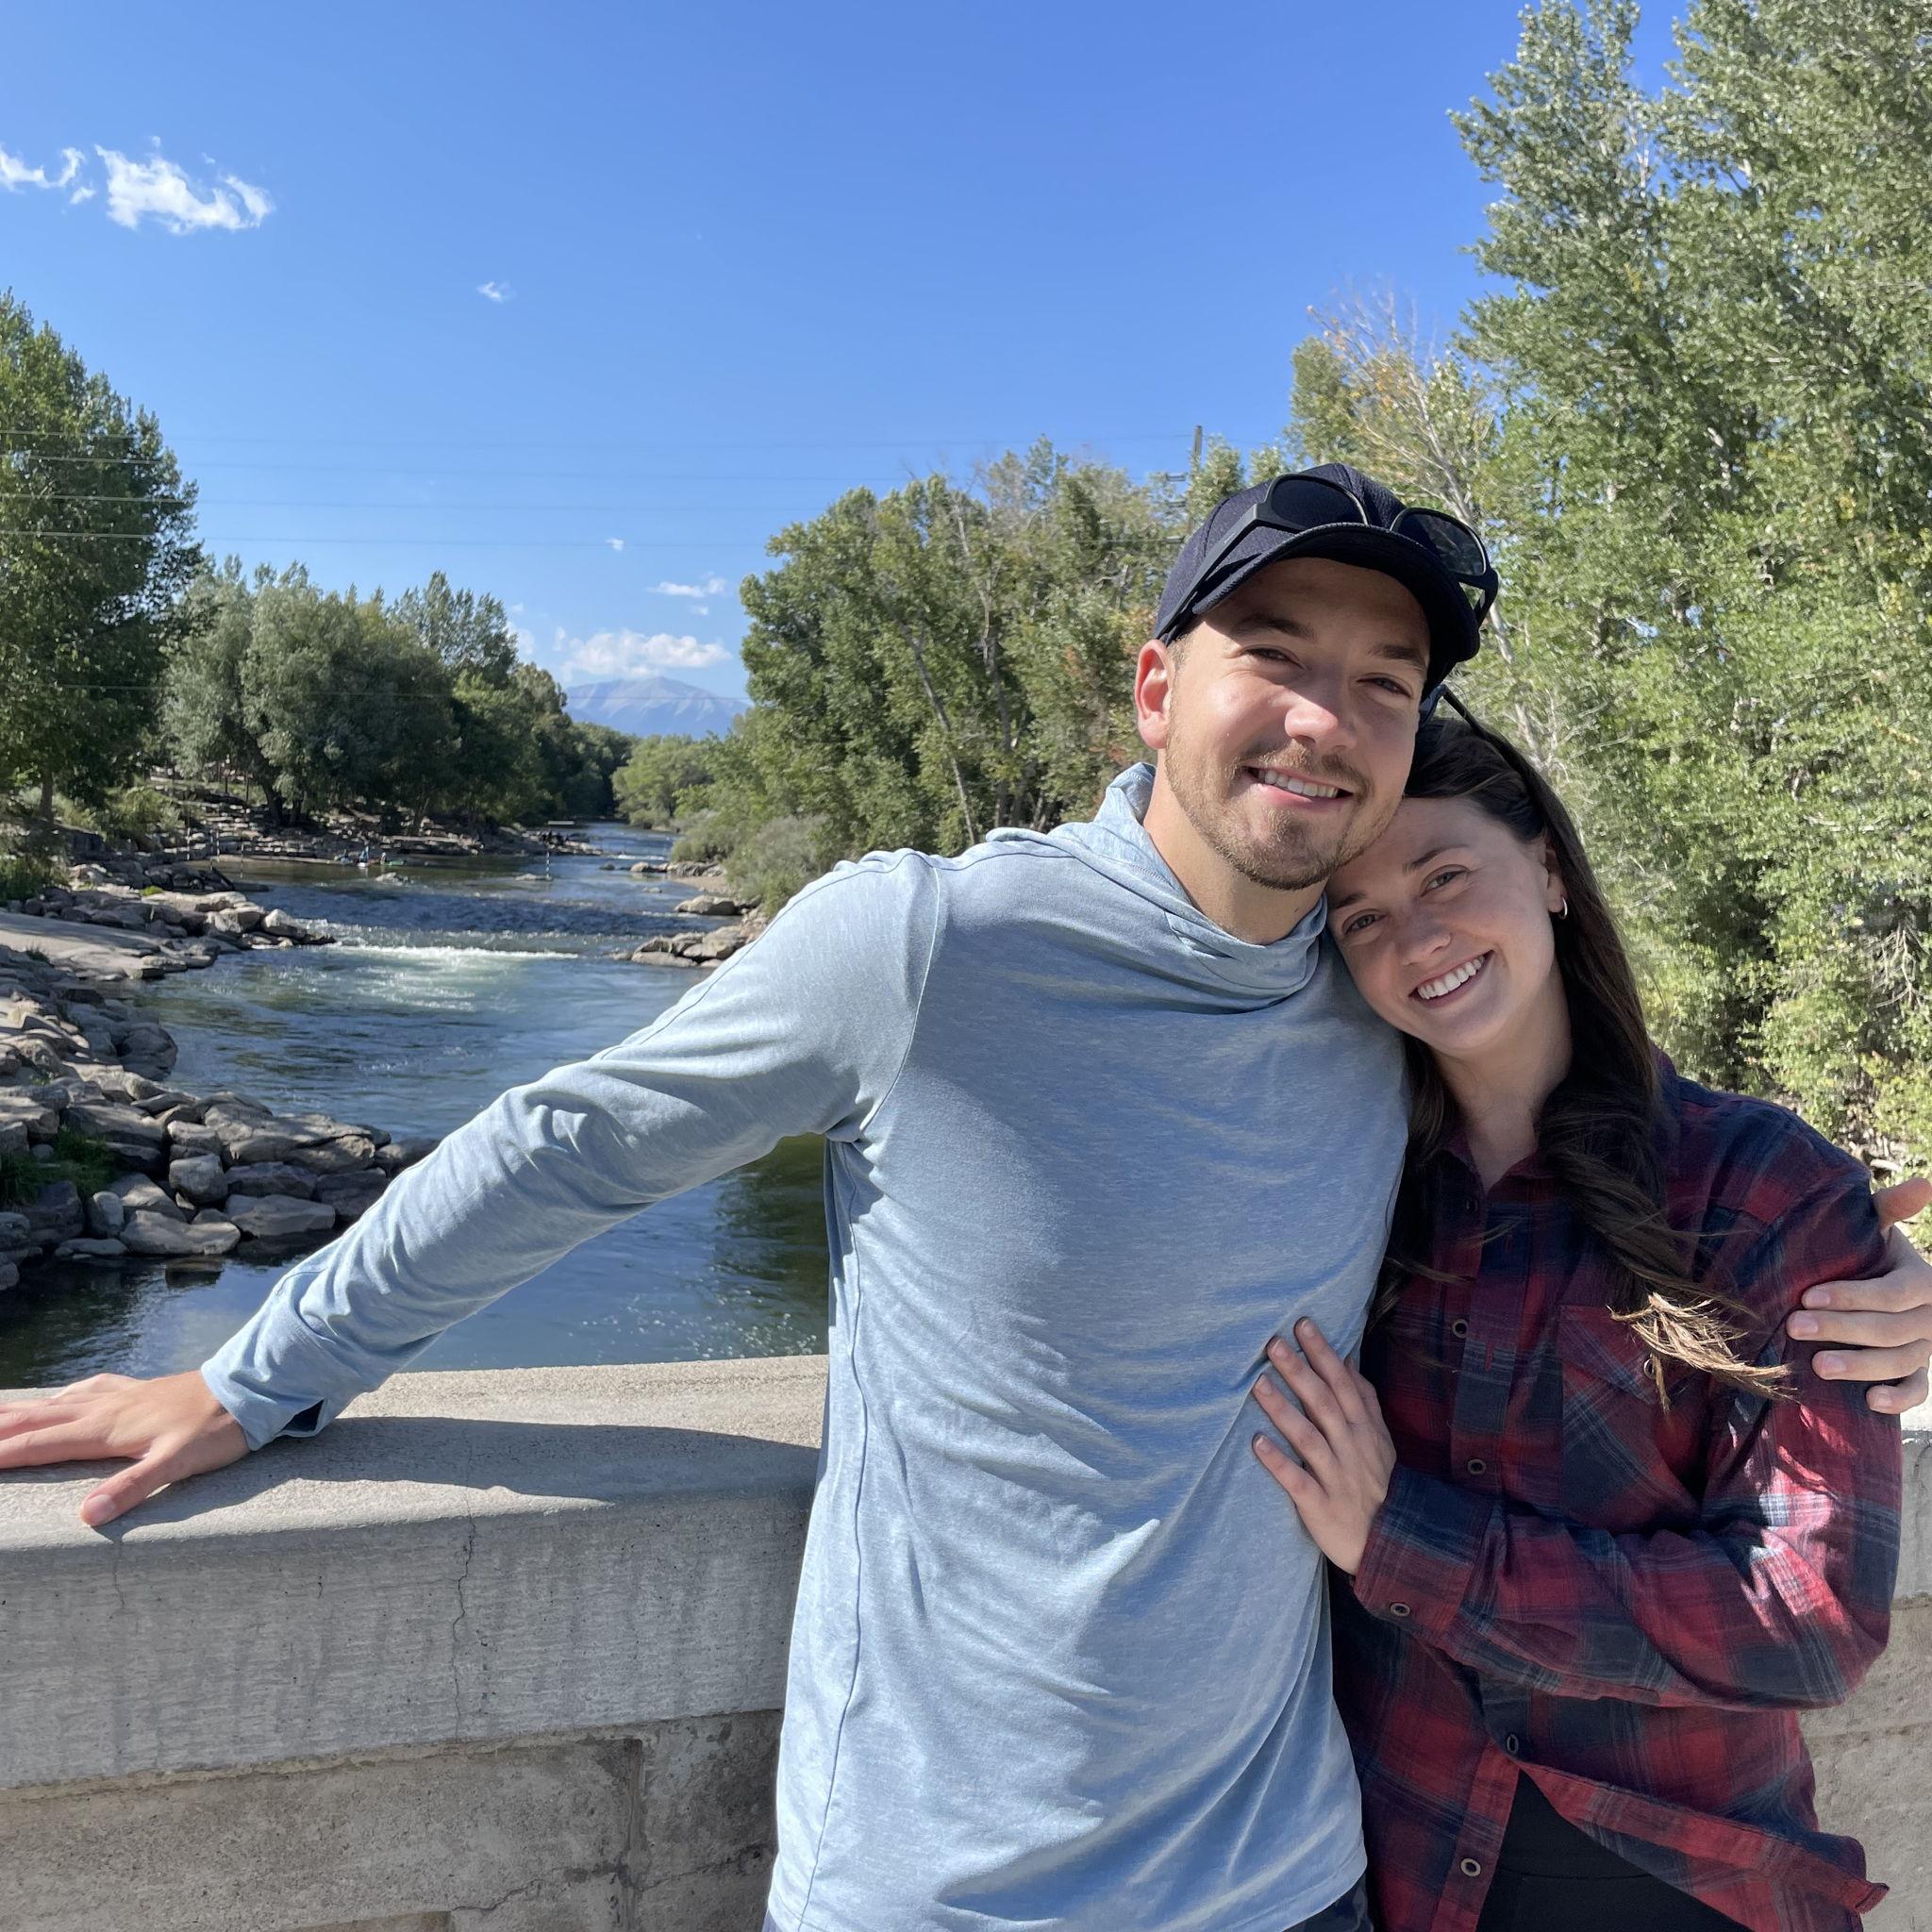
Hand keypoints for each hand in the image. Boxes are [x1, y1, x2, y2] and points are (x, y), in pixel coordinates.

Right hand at [0, 1369, 247, 1526]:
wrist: (248, 1388)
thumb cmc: (215, 1430)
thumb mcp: (178, 1465)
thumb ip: (132, 1489)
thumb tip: (86, 1517)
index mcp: (104, 1430)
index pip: (36, 1444)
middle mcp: (102, 1409)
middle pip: (34, 1420)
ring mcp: (118, 1396)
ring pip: (54, 1403)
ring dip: (17, 1412)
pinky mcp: (135, 1390)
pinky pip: (84, 1391)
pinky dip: (58, 1397)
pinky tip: (58, 1398)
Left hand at [1249, 1317, 1394, 1574]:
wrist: (1393, 1546)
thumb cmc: (1377, 1485)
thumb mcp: (1380, 1441)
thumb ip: (1364, 1401)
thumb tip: (1348, 1360)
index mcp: (1364, 1431)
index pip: (1343, 1384)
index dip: (1324, 1354)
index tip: (1302, 1324)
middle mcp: (1351, 1449)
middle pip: (1324, 1404)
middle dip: (1299, 1372)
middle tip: (1273, 1343)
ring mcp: (1337, 1478)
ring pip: (1309, 1438)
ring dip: (1283, 1410)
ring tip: (1257, 1384)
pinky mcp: (1322, 1507)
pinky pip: (1299, 1482)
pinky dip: (1279, 1463)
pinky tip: (1256, 1444)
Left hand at [1788, 1176, 1931, 1414]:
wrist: (1872, 1280)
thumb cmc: (1866, 1251)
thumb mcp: (1876, 1228)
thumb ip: (1891, 1208)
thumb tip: (1927, 1183)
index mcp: (1923, 1279)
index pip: (1893, 1293)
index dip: (1852, 1297)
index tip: (1807, 1296)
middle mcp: (1930, 1315)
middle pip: (1892, 1329)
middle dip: (1841, 1328)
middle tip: (1794, 1327)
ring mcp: (1927, 1346)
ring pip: (1902, 1360)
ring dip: (1861, 1366)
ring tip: (1817, 1366)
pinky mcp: (1919, 1371)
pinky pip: (1919, 1390)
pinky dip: (1900, 1399)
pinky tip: (1871, 1401)